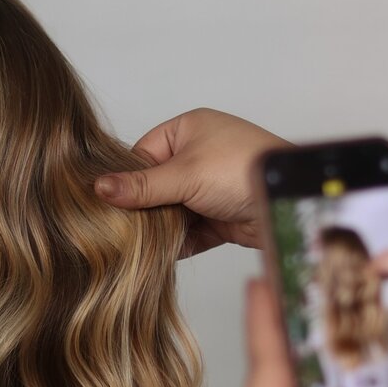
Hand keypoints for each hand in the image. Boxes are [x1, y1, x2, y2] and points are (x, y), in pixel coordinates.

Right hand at [94, 108, 288, 257]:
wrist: (287, 200)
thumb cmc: (241, 169)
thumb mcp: (184, 174)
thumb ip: (142, 186)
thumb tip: (100, 188)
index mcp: (188, 130)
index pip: (143, 154)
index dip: (127, 179)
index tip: (108, 203)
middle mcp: (199, 156)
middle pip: (157, 186)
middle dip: (145, 209)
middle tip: (121, 230)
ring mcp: (211, 188)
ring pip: (174, 211)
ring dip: (162, 229)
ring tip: (139, 247)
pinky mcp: (222, 218)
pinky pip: (193, 232)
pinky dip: (181, 243)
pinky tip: (164, 256)